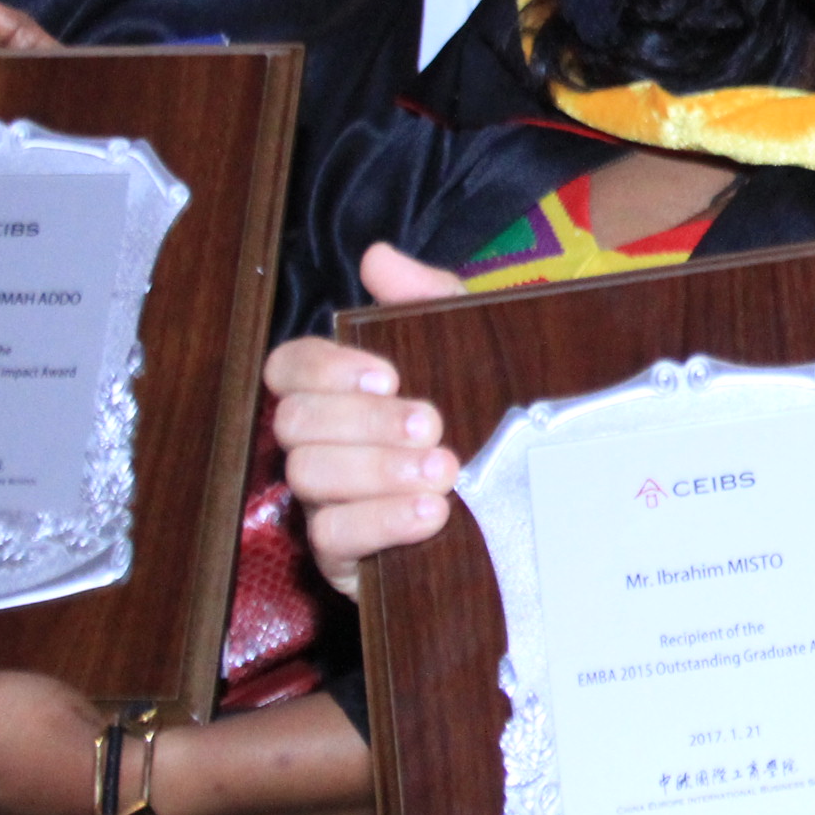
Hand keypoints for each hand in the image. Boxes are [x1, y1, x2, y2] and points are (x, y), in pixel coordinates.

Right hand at [266, 243, 466, 595]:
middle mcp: (321, 445)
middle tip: (432, 424)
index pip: (289, 368)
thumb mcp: (471, 346)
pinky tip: (432, 513)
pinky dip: (380, 521)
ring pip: (309, 476)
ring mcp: (326, 502)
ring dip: (376, 469)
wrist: (524, 506)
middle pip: (295, 423)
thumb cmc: (482, 416)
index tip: (389, 373)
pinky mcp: (344, 557)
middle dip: (364, 421)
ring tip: (443, 471)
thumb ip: (427, 298)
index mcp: (341, 393)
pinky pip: (331, 538)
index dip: (325, 368)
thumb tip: (377, 257)